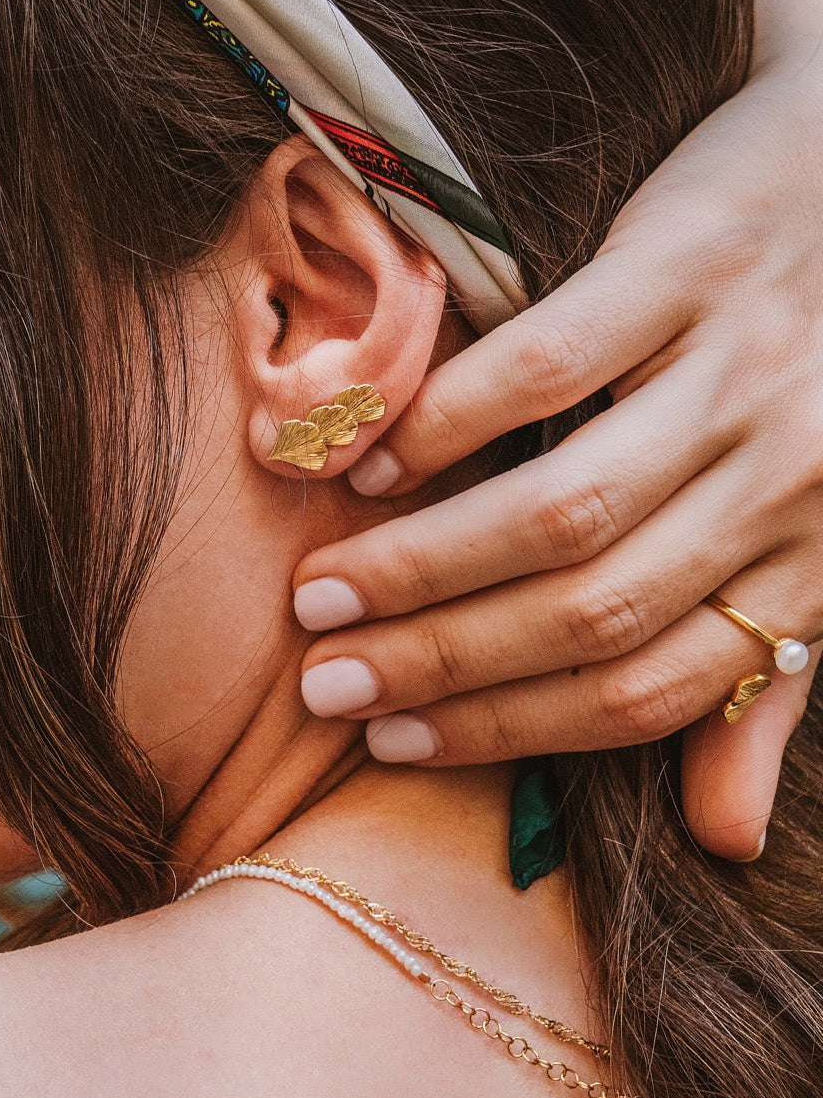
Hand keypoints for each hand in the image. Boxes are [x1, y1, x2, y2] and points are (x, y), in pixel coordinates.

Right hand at [292, 0, 822, 861]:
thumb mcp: (820, 541)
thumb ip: (770, 682)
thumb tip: (725, 837)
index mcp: (812, 559)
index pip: (647, 688)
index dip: (509, 730)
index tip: (393, 743)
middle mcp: (788, 478)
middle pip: (589, 609)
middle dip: (442, 664)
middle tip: (327, 682)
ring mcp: (743, 367)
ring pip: (565, 509)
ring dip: (427, 567)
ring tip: (325, 593)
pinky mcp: (693, 260)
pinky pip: (554, 367)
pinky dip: (449, 425)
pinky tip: (375, 463)